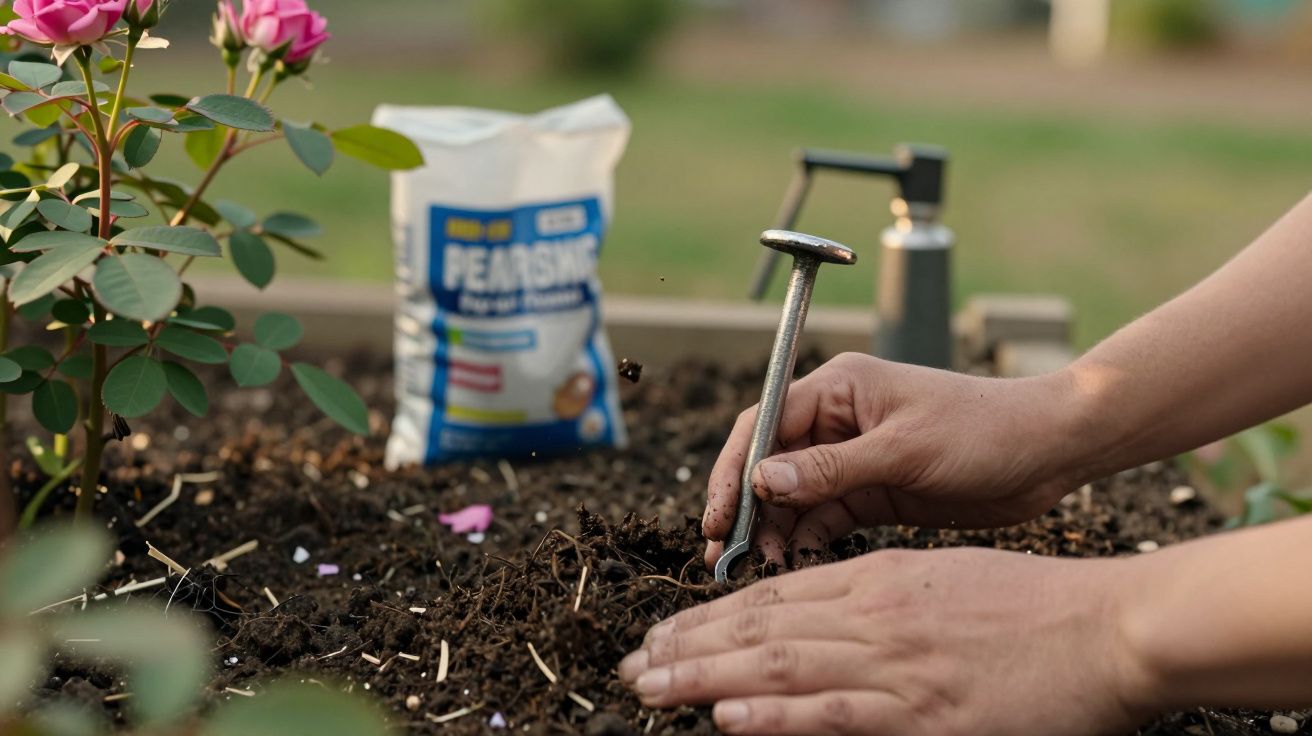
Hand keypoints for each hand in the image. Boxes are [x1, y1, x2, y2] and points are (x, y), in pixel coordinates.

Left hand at [619, 547, 1155, 735]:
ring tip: (650, 685)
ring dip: (706, 677)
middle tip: (633, 663)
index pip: (774, 595)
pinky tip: (726, 717)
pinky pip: (837, 714)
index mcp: (879, 576)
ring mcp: (897, 665)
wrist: (1110, 628)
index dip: (712, 616)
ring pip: (781, 667)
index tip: (666, 631)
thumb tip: (813, 623)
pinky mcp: (926, 714)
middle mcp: (875, 613)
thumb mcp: (941, 578)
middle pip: (762, 628)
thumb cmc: (1033, 606)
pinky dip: (777, 716)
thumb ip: (876, 597)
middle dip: (688, 646)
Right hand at [703, 352, 1083, 566]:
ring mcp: (854, 458)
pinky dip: (806, 540)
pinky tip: (794, 565)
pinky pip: (823, 517)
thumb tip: (762, 481)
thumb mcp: (906, 448)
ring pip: (792, 497)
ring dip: (773, 529)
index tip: (717, 516)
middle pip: (769, 464)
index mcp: (838, 389)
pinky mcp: (873, 492)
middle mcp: (837, 421)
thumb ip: (831, 468)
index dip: (733, 471)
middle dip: (745, 508)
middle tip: (723, 555)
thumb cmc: (984, 430)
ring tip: (758, 568)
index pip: (763, 424)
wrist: (1050, 453)